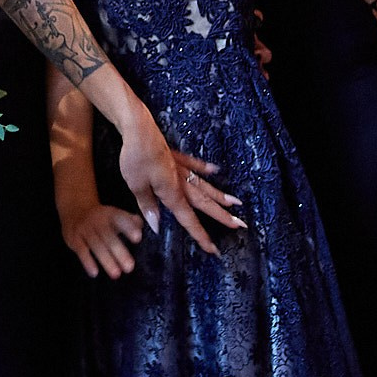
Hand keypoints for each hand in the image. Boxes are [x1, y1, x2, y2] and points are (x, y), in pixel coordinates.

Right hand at [58, 185, 144, 279]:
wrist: (75, 209)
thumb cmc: (102, 218)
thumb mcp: (115, 215)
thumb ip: (130, 221)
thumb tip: (141, 226)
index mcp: (110, 214)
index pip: (120, 219)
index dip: (128, 228)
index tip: (138, 238)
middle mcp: (97, 221)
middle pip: (108, 236)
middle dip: (119, 251)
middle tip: (130, 267)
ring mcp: (85, 230)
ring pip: (96, 245)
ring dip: (106, 260)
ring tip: (116, 274)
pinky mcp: (74, 239)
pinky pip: (81, 251)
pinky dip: (87, 262)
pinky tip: (94, 273)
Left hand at [114, 111, 242, 254]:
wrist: (137, 126)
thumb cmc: (134, 157)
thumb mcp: (136, 185)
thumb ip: (149, 207)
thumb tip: (156, 227)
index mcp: (171, 192)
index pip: (188, 219)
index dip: (200, 235)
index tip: (214, 249)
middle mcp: (180, 181)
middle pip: (204, 202)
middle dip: (222, 216)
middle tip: (241, 225)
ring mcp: (179, 166)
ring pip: (203, 185)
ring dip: (219, 195)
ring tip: (236, 203)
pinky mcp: (173, 154)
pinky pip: (192, 163)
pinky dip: (203, 167)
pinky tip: (214, 170)